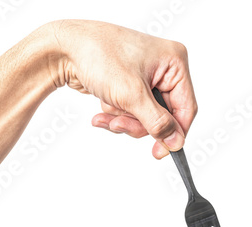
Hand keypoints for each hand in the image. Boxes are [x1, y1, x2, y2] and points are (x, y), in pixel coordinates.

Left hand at [49, 20, 197, 158]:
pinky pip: (128, 110)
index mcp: (174, 62)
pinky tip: (100, 108)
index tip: (161, 151)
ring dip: (122, 119)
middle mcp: (162, 69)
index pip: (186, 107)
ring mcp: (144, 77)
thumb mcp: (131, 94)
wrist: (64, 49)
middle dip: (137, 123)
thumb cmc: (98, 55)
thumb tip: (175, 140)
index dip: (174, 133)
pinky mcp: (127, 84)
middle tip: (119, 123)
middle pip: (162, 115)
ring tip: (106, 112)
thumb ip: (156, 121)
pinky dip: (114, 112)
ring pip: (143, 116)